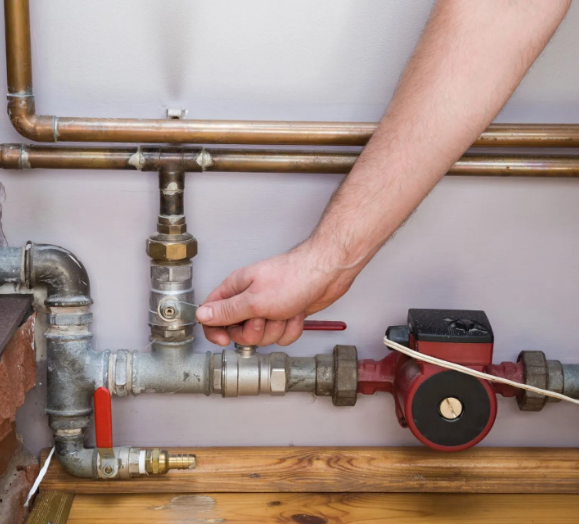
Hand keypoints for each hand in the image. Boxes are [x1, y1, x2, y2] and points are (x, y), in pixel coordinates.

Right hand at [196, 241, 355, 346]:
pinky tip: (297, 313)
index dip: (215, 330)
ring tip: (285, 312)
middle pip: (238, 331)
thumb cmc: (293, 278)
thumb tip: (201, 316)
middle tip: (264, 318)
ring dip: (276, 329)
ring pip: (262, 336)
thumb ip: (226, 311)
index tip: (226, 340)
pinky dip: (291, 328)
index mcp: (236, 289)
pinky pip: (281, 335)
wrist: (327, 274)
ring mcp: (268, 307)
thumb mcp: (254, 300)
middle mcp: (249, 298)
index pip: (212, 314)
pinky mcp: (285, 314)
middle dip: (255, 332)